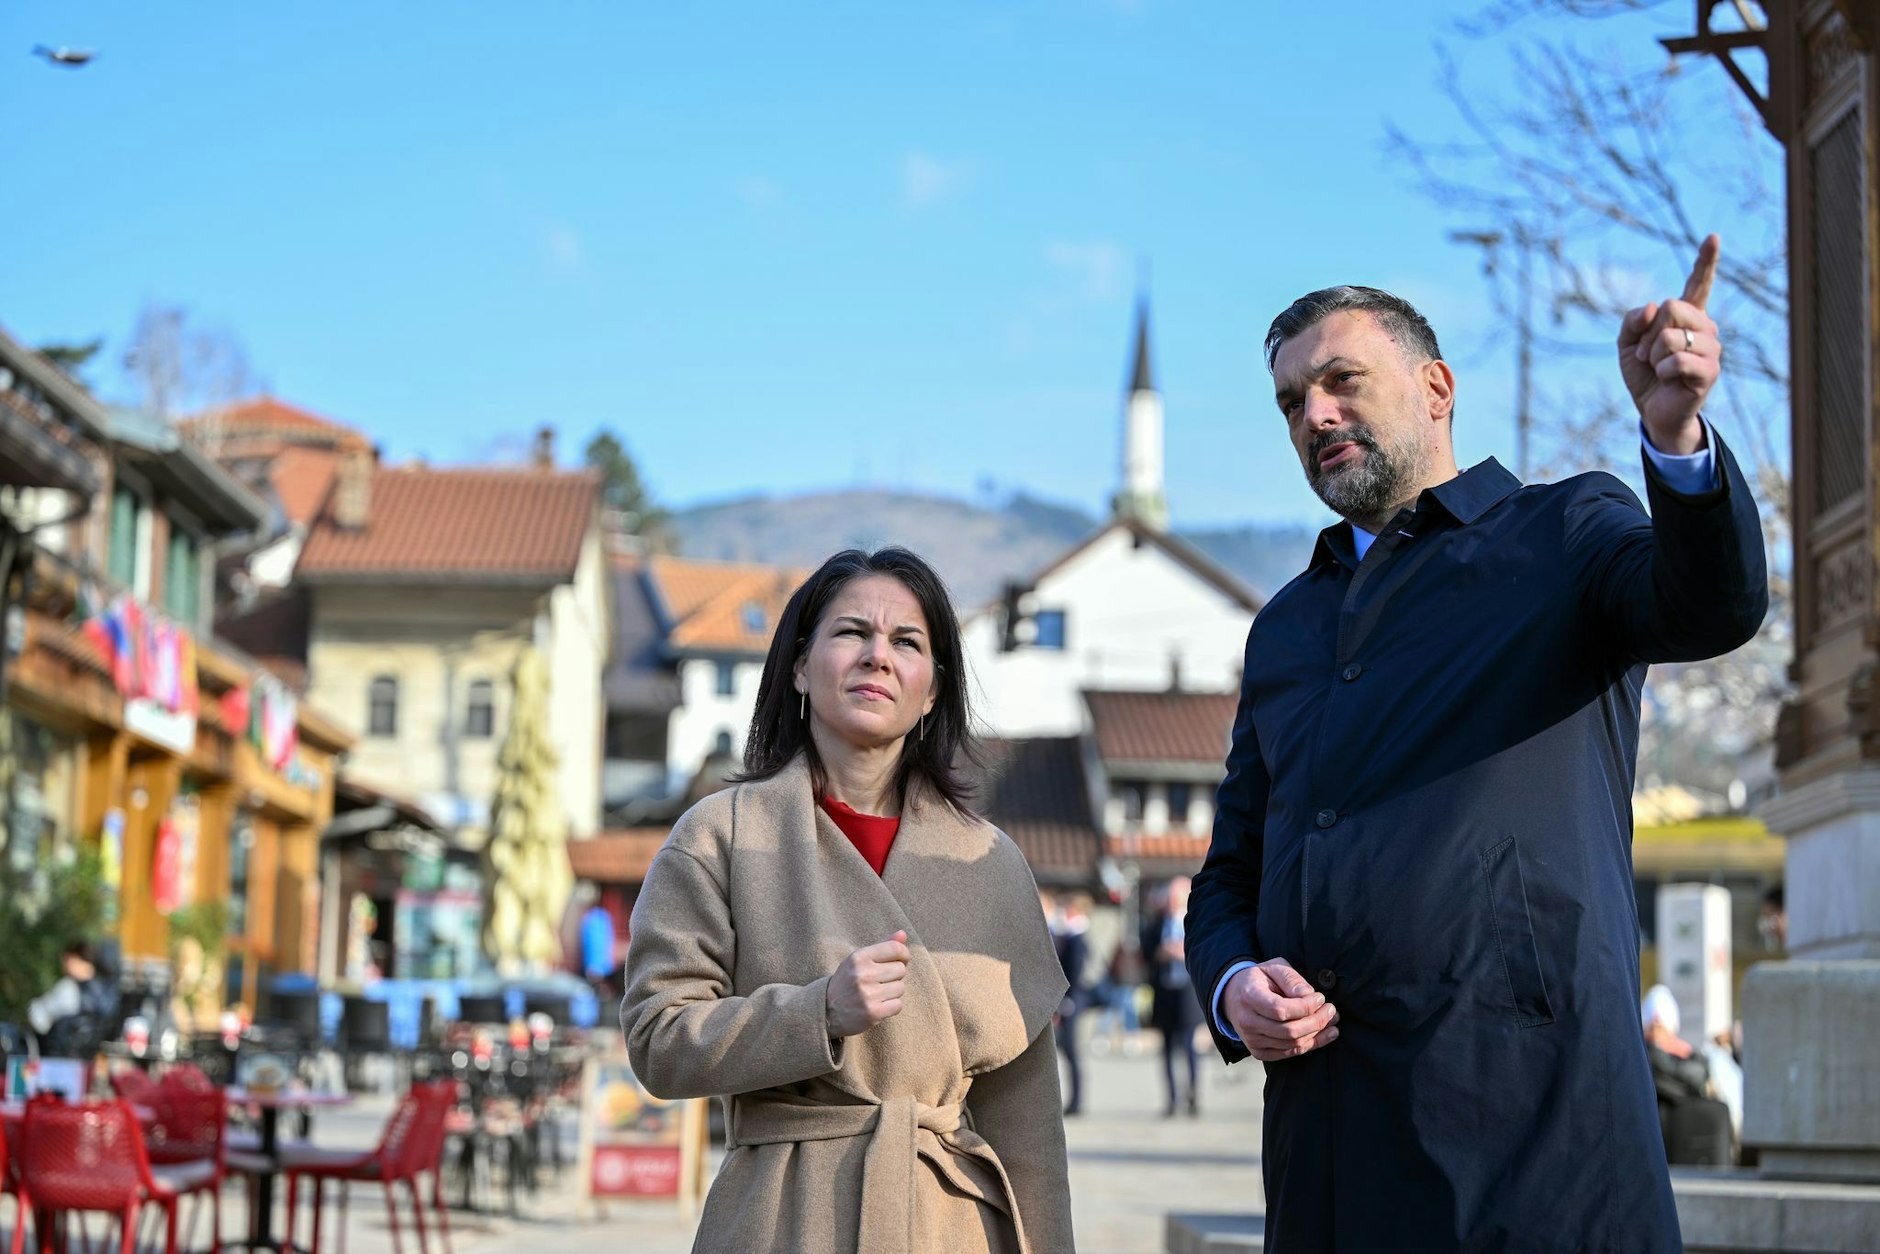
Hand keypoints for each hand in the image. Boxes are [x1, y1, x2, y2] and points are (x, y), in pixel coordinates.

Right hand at [825, 930, 909, 1037]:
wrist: (826, 1010)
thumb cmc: (848, 981)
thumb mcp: (859, 960)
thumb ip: (883, 945)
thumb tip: (903, 933)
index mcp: (859, 957)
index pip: (895, 948)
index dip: (904, 955)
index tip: (900, 961)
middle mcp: (863, 974)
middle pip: (901, 969)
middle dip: (895, 976)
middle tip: (880, 981)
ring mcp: (867, 994)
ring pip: (901, 988)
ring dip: (893, 992)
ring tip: (877, 994)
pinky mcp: (872, 1013)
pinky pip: (898, 1005)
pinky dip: (891, 1007)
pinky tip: (878, 1005)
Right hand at [1222, 958, 1338, 1061]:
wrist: (1232, 997)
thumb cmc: (1258, 979)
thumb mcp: (1272, 967)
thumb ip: (1290, 978)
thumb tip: (1308, 995)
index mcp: (1249, 997)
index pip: (1280, 1010)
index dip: (1305, 1007)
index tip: (1321, 998)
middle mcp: (1247, 1022)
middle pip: (1289, 1031)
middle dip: (1316, 1022)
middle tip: (1332, 1010)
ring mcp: (1252, 1040)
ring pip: (1292, 1045)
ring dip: (1317, 1034)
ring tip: (1332, 1021)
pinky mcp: (1258, 1052)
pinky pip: (1289, 1053)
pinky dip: (1311, 1045)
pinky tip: (1325, 1035)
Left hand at [1618, 234, 1721, 453]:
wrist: (1653, 411)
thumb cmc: (1645, 374)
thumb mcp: (1628, 343)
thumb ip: (1633, 320)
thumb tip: (1652, 308)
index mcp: (1687, 316)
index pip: (1698, 284)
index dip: (1705, 261)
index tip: (1713, 237)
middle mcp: (1705, 327)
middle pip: (1672, 307)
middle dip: (1649, 332)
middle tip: (1649, 354)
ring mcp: (1711, 348)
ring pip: (1672, 335)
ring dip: (1654, 354)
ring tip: (1658, 368)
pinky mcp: (1709, 371)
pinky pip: (1676, 360)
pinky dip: (1661, 370)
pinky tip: (1667, 379)